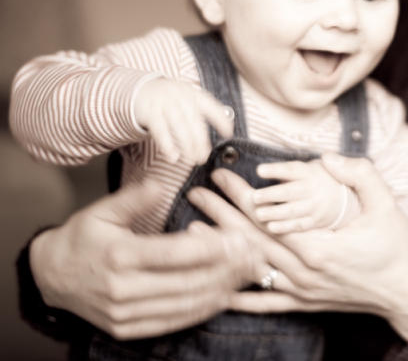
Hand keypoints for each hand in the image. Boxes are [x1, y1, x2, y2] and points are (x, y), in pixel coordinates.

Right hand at [30, 181, 257, 339]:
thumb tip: (160, 183)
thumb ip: (134, 198)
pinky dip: (202, 309)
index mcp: (119, 254)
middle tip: (254, 256)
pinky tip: (223, 295)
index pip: (175, 254)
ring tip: (247, 274)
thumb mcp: (101, 211)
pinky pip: (173, 321)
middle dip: (227, 270)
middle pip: (187, 281)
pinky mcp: (127, 328)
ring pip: (185, 304)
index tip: (240, 239)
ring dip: (222, 290)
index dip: (213, 248)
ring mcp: (124, 313)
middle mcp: (122, 288)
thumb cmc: (82, 238)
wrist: (49, 277)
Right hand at [134, 77, 233, 163]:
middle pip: (194, 121)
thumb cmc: (169, 100)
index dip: (220, 119)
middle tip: (203, 157)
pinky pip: (160, 130)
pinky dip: (167, 145)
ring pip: (179, 126)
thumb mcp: (186, 101)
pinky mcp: (150, 111)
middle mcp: (181, 97)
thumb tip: (225, 131)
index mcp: (193, 94)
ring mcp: (165, 103)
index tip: (228, 134)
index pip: (210, 106)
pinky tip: (173, 157)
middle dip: (201, 141)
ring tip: (192, 160)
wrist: (139, 89)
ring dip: (187, 145)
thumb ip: (199, 115)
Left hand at [188, 154, 407, 340]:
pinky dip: (239, 297)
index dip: (240, 195)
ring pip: (251, 269)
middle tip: (196, 193)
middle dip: (220, 214)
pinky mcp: (305, 303)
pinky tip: (215, 292)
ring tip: (193, 230)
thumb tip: (328, 158)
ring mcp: (302, 290)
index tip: (221, 175)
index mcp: (319, 247)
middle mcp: (304, 272)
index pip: (267, 217)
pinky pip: (265, 302)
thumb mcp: (386, 204)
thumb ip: (360, 175)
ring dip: (221, 249)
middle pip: (251, 240)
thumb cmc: (398, 247)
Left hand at [253, 160, 347, 233]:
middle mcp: (313, 189)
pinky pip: (299, 225)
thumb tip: (283, 165)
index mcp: (310, 172)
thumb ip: (294, 168)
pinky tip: (271, 227)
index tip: (259, 170)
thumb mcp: (313, 167)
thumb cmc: (319, 179)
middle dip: (273, 194)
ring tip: (259, 214)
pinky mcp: (314, 221)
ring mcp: (315, 207)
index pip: (291, 171)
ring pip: (293, 210)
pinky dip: (285, 227)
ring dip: (275, 213)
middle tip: (254, 197)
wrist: (344, 199)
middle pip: (291, 192)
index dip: (276, 170)